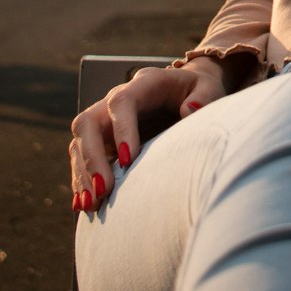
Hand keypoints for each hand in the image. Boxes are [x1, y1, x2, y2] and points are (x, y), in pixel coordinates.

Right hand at [68, 58, 227, 213]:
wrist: (186, 91)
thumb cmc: (200, 91)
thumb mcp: (210, 88)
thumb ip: (204, 97)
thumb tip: (189, 111)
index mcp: (144, 84)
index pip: (122, 101)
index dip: (121, 129)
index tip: (129, 160)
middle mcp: (116, 99)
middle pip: (88, 122)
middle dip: (91, 157)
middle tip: (103, 190)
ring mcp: (105, 120)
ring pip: (80, 143)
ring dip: (83, 175)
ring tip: (91, 205)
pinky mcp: (102, 140)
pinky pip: (82, 158)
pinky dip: (81, 181)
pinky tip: (83, 205)